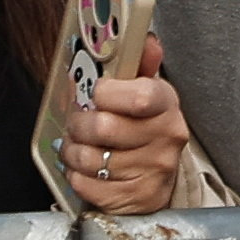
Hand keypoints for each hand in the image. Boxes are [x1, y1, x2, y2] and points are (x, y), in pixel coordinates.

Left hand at [64, 35, 190, 216]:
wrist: (158, 177)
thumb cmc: (144, 129)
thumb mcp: (146, 93)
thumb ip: (140, 64)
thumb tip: (147, 40)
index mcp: (167, 104)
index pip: (138, 96)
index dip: (105, 93)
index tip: (96, 93)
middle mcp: (166, 137)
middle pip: (104, 128)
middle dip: (78, 124)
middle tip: (77, 122)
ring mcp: (153, 171)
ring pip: (90, 159)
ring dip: (72, 151)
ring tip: (76, 146)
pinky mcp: (137, 198)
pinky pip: (87, 185)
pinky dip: (76, 176)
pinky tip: (84, 169)